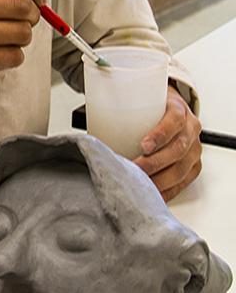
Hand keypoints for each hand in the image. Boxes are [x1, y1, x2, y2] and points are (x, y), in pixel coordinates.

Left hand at [133, 86, 201, 201]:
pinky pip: (183, 182)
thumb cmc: (154, 106)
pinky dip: (167, 190)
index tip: (143, 145)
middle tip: (134, 169)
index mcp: (179, 109)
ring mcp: (194, 150)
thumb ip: (124, 102)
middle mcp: (191, 130)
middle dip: (155, 163)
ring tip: (140, 185)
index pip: (174, 121)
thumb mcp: (143, 98)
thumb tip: (97, 113)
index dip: (160, 135)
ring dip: (159, 180)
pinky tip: (153, 194)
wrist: (172, 108)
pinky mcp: (193, 166)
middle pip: (177, 149)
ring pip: (181, 169)